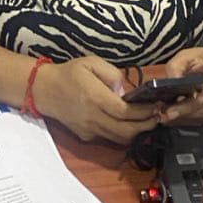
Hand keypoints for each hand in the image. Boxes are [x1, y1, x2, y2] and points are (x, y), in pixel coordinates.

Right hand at [33, 55, 160, 144]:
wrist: (44, 90)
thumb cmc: (68, 74)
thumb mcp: (92, 62)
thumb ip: (112, 74)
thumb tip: (124, 91)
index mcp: (95, 98)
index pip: (125, 112)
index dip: (144, 112)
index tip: (156, 107)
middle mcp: (93, 117)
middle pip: (126, 131)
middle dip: (146, 126)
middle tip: (158, 117)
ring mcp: (89, 129)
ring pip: (119, 139)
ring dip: (136, 132)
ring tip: (148, 122)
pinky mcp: (85, 135)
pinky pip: (108, 138)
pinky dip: (122, 134)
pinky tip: (129, 124)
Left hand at [157, 46, 202, 125]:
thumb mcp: (188, 55)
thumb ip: (177, 66)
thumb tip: (171, 81)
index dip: (199, 92)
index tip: (182, 99)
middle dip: (187, 107)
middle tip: (169, 112)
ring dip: (191, 115)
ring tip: (173, 115)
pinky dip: (197, 118)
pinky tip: (184, 116)